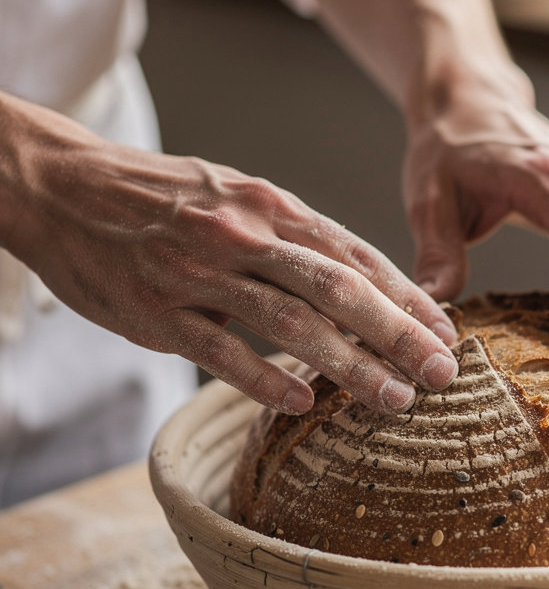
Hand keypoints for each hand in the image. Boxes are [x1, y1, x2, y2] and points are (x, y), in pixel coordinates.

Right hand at [2, 97, 458, 415]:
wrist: (62, 185)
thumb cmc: (165, 199)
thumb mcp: (240, 198)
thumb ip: (298, 240)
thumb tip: (363, 286)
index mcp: (272, 206)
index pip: (357, 255)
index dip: (408, 297)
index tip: (446, 332)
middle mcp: (245, 234)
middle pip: (339, 288)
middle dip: (398, 334)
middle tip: (442, 373)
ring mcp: (200, 273)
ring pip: (290, 321)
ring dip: (349, 364)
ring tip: (394, 399)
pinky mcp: (157, 311)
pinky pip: (220, 350)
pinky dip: (264, 377)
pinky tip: (302, 403)